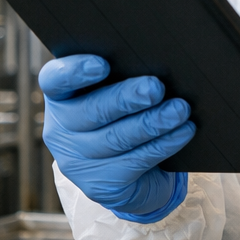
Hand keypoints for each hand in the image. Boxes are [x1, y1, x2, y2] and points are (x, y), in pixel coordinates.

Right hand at [39, 55, 195, 220]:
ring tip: (180, 109)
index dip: (75, 72)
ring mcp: (79, 162)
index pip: (55, 80)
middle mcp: (62, 129)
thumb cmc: (128, 111)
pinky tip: (184, 131)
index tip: (102, 64)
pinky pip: (135, 162)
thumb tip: (160, 54)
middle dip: (126, 98)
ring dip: (152, 122)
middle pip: (90, 111)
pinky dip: (164, 144)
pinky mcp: (101, 185)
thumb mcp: (121, 88)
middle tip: (155, 88)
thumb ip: (128, 70)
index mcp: (63, 96)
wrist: (135, 169)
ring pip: (116, 139)